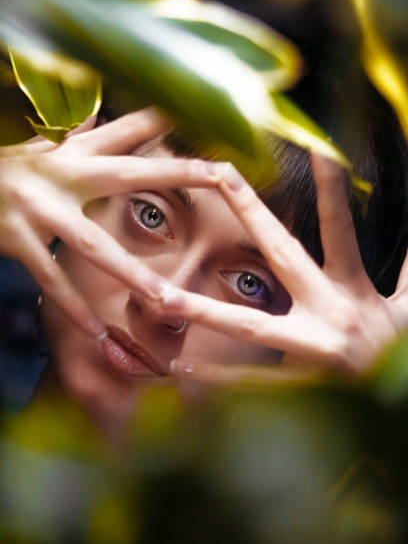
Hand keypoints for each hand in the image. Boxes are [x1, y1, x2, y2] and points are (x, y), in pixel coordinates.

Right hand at [0, 108, 221, 339]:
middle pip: (128, 172)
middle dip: (177, 172)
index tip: (206, 110)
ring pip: (94, 245)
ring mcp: (37, 208)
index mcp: (70, 152)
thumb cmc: (3, 163)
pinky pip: (51, 278)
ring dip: (132, 273)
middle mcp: (60, 174)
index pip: (125, 130)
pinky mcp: (14, 239)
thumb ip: (72, 133)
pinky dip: (73, 307)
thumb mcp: (39, 145)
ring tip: (165, 298)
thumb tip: (96, 108)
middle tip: (220, 176)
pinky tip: (98, 332)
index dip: (165, 119)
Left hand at [160, 155, 407, 378]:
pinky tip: (179, 365)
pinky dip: (217, 376)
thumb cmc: (400, 353)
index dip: (332, 189)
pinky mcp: (299, 384)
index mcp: (353, 289)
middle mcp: (329, 311)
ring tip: (162, 296)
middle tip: (220, 172)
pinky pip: (251, 380)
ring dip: (204, 309)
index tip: (317, 149)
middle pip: (283, 253)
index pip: (340, 229)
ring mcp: (311, 347)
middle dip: (252, 210)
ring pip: (250, 324)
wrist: (403, 406)